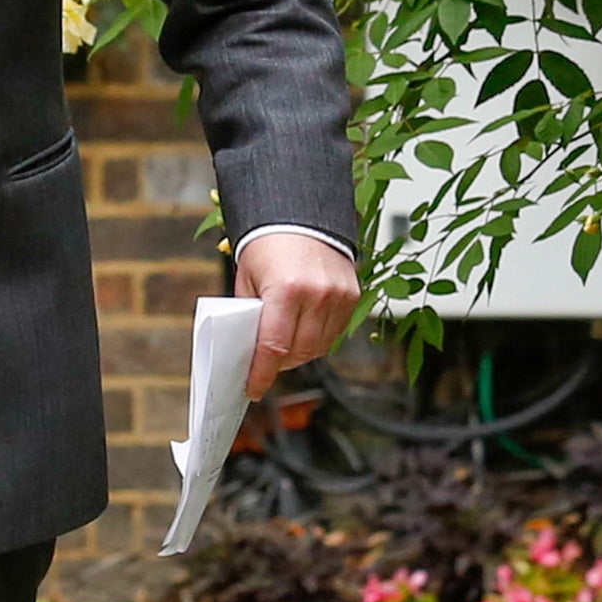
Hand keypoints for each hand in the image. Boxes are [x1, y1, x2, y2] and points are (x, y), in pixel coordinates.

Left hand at [236, 230, 362, 401]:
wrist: (302, 213)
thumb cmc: (269, 243)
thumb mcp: (248, 278)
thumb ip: (250, 314)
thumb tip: (249, 349)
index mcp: (285, 289)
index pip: (273, 346)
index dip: (262, 373)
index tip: (253, 388)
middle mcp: (316, 293)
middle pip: (298, 352)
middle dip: (280, 364)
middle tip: (265, 365)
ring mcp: (339, 295)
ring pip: (319, 346)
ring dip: (300, 354)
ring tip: (284, 348)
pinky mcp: (353, 294)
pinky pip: (335, 332)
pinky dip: (318, 339)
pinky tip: (303, 332)